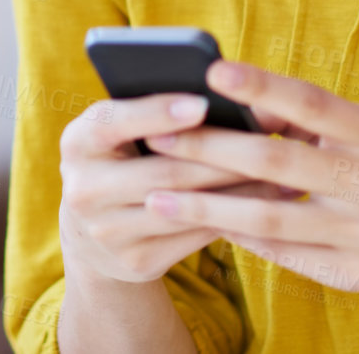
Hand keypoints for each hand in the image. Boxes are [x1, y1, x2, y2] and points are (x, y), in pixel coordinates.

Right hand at [56, 91, 293, 284]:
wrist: (93, 232)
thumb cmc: (122, 157)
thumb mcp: (119, 131)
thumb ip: (154, 112)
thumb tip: (225, 96)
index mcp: (76, 142)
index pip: (116, 122)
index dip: (159, 112)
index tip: (203, 102)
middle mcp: (83, 189)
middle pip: (162, 171)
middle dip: (220, 156)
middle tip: (268, 140)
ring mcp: (107, 232)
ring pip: (186, 207)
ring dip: (238, 190)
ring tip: (282, 173)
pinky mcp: (136, 261)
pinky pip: (194, 237)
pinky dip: (235, 218)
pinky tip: (268, 204)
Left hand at [141, 59, 358, 301]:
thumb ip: (312, 123)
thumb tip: (239, 107)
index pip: (311, 104)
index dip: (262, 86)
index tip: (212, 70)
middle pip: (277, 163)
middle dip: (210, 149)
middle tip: (157, 136)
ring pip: (269, 218)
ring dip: (207, 205)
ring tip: (157, 194)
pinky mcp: (353, 272)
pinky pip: (282, 252)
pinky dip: (239, 235)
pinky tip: (202, 222)